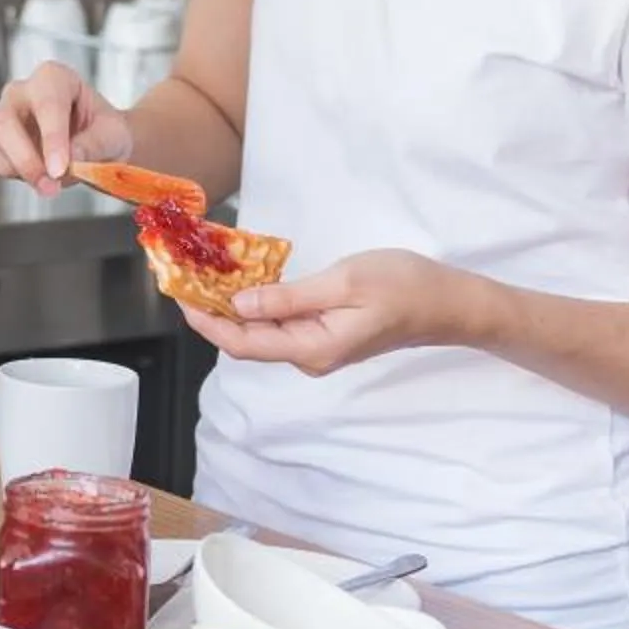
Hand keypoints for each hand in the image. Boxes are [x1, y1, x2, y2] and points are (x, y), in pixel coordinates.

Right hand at [0, 62, 131, 195]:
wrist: (94, 145)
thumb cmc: (103, 133)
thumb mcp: (114, 136)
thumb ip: (94, 145)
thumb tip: (70, 158)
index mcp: (54, 79)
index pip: (46, 104)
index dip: (51, 140)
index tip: (59, 170)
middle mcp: (20, 91)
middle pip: (3, 121)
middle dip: (24, 161)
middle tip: (50, 187)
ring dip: (7, 169)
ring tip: (39, 182)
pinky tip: (12, 175)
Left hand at [179, 250, 492, 377]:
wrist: (450, 302)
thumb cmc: (404, 287)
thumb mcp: (345, 283)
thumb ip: (290, 297)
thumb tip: (241, 305)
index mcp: (312, 348)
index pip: (242, 342)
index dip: (206, 320)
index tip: (178, 293)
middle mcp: (310, 356)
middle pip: (247, 339)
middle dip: (212, 310)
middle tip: (185, 274)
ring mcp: (319, 348)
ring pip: (263, 331)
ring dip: (233, 305)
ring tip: (207, 272)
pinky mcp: (327, 335)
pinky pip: (282, 324)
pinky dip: (259, 303)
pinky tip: (247, 279)